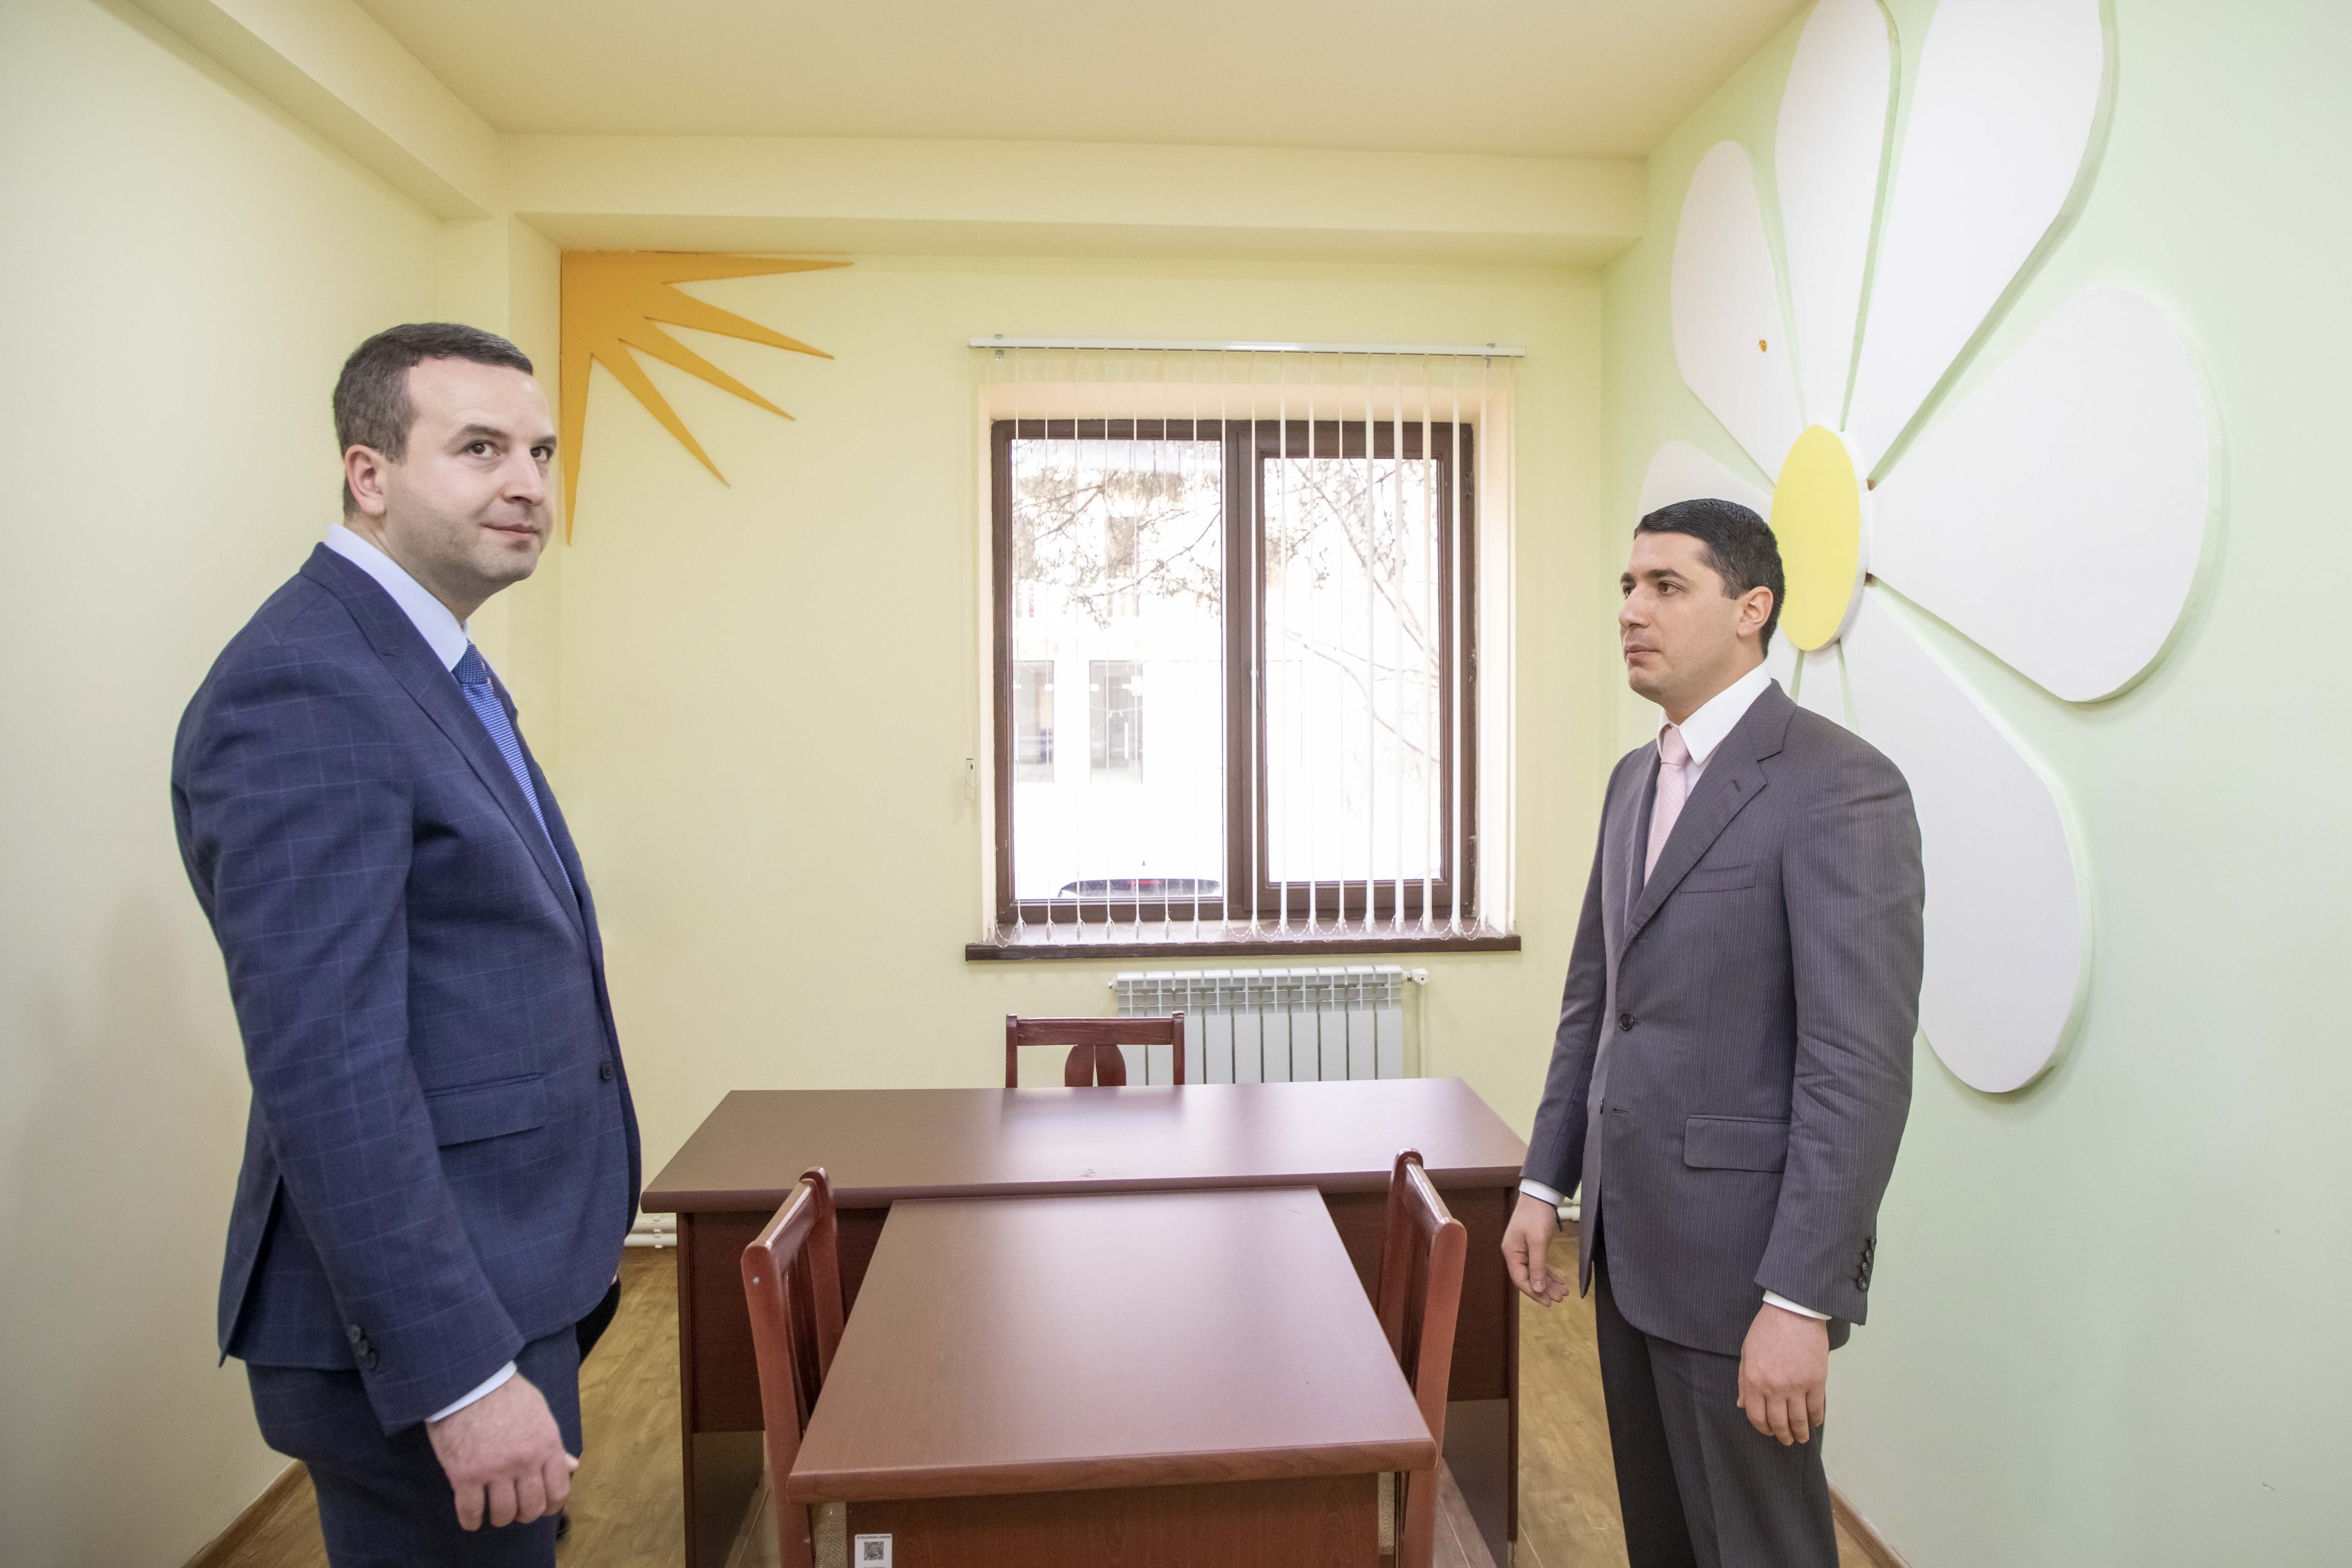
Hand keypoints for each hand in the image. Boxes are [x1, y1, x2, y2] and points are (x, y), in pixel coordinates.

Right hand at [426, 1372, 576, 1530]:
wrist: (468, 1381)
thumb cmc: (506, 1393)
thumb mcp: (539, 1413)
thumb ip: (554, 1444)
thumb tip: (573, 1465)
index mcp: (546, 1445)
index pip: (559, 1490)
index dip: (552, 1506)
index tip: (543, 1507)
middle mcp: (524, 1461)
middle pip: (532, 1507)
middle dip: (525, 1514)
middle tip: (516, 1510)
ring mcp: (494, 1470)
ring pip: (503, 1514)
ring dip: (500, 1518)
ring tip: (494, 1512)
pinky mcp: (464, 1475)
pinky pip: (470, 1512)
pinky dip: (471, 1521)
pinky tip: (471, 1519)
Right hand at [1502, 1192, 1571, 1305]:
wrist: (1540, 1195)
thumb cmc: (1536, 1216)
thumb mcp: (1538, 1242)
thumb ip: (1537, 1266)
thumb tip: (1537, 1288)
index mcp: (1511, 1253)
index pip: (1520, 1279)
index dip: (1534, 1293)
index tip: (1548, 1302)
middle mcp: (1515, 1254)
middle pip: (1528, 1278)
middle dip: (1544, 1289)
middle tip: (1560, 1299)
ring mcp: (1523, 1250)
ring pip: (1536, 1272)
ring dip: (1549, 1283)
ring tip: (1563, 1293)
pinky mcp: (1532, 1246)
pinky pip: (1540, 1264)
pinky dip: (1549, 1273)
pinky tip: (1560, 1281)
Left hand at [1737, 1303, 1828, 1444]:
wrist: (1793, 1312)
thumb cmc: (1767, 1329)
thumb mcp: (1747, 1353)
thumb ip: (1743, 1382)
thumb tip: (1742, 1405)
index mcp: (1754, 1381)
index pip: (1756, 1416)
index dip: (1762, 1428)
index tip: (1768, 1431)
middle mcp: (1774, 1388)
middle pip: (1778, 1423)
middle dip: (1782, 1436)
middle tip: (1786, 1440)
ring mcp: (1796, 1386)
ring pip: (1798, 1421)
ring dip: (1800, 1434)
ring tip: (1801, 1438)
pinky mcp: (1816, 1382)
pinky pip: (1816, 1409)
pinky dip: (1815, 1419)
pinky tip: (1814, 1423)